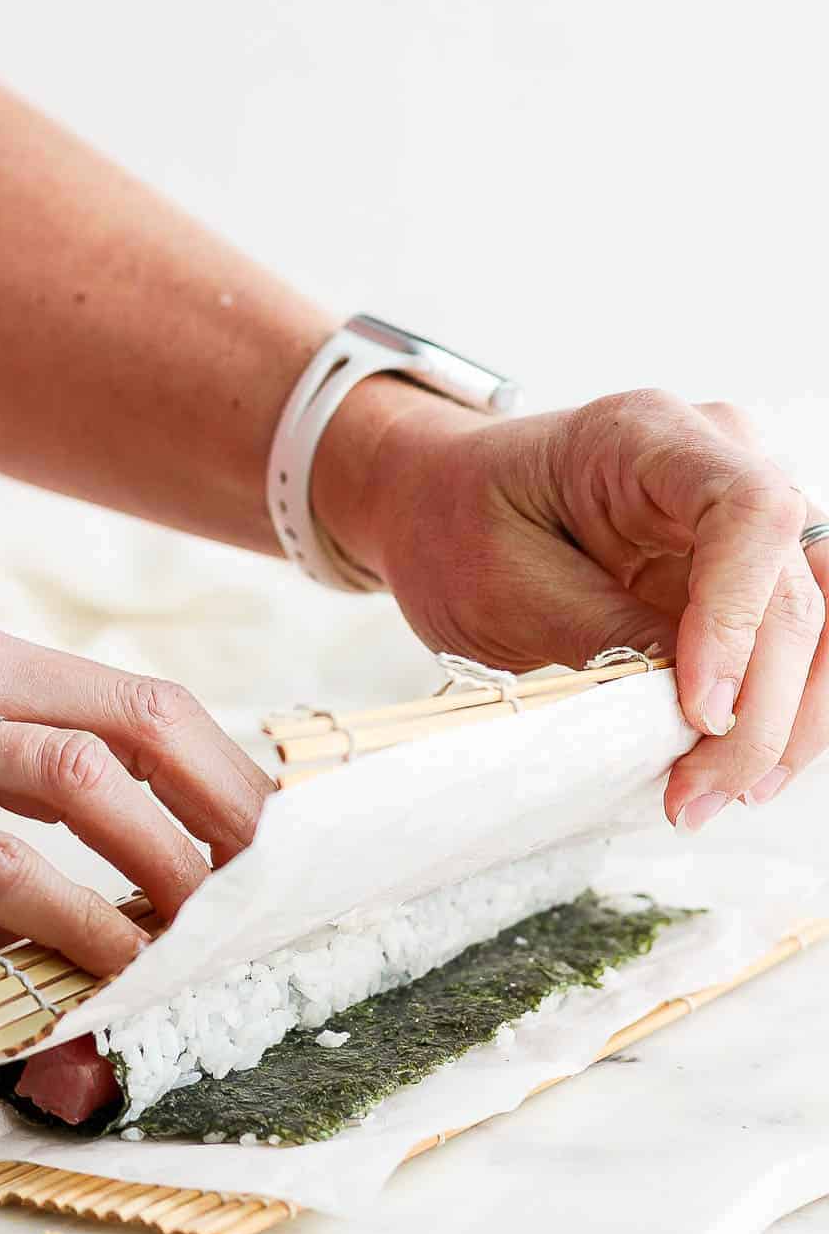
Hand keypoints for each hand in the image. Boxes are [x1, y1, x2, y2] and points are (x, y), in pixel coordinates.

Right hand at [0, 621, 272, 995]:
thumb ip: (11, 858)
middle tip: (274, 895)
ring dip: (167, 861)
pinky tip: (116, 965)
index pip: (133, 701)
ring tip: (213, 934)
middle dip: (225, 809)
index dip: (222, 774)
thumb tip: (130, 925)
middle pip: (132, 718)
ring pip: (76, 776)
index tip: (274, 854)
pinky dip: (76, 916)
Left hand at [353, 389, 825, 829]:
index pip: (750, 511)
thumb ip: (607, 637)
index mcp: (647, 439)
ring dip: (789, 721)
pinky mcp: (745, 574)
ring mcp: (743, 519)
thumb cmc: (459, 526)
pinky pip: (798, 644)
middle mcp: (720, 462)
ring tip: (724, 793)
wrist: (442, 507)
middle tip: (699, 791)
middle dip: (761, 707)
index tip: (699, 708)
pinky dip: (778, 713)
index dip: (740, 617)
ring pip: (824, 620)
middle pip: (798, 584)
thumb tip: (698, 710)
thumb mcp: (506, 588)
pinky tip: (734, 770)